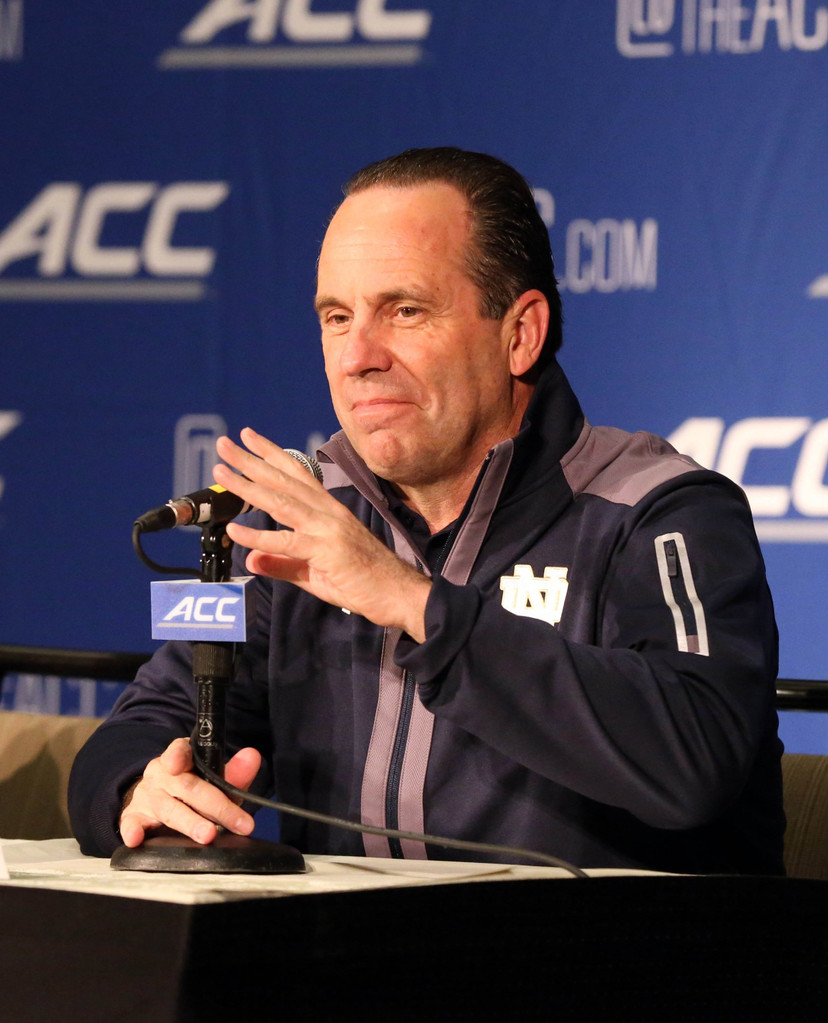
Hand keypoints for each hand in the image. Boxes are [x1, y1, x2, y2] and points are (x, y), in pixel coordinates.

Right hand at [118, 737, 259, 847]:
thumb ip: (234, 771)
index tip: (179, 764)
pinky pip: (130, 823)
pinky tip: (136, 839)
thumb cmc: (191, 787)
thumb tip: (252, 757)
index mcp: (181, 757)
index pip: (180, 751)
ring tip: (207, 835)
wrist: (157, 798)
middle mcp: (161, 774)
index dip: (179, 756)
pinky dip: (132, 830)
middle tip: (233, 821)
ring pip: (168, 809)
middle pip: (187, 787)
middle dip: (213, 806)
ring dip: (189, 823)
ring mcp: (146, 795)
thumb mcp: (212, 777)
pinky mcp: (133, 816)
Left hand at [213, 428, 430, 641]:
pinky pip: (286, 541)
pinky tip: (235, 530)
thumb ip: (282, 563)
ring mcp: (328, 529)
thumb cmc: (363, 582)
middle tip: (224, 443)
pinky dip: (258, 536)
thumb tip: (250, 559)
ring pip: (281, 502)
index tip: (250, 437)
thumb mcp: (314, 572)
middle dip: (252, 460)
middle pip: (284, 481)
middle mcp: (328, 512)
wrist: (398, 595)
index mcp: (329, 510)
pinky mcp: (327, 551)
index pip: (297, 475)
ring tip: (221, 472)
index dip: (273, 454)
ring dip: (248, 485)